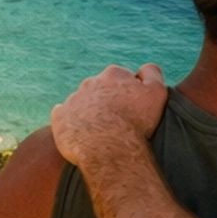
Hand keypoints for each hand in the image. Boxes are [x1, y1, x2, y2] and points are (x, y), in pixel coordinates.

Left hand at [51, 63, 168, 166]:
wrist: (109, 149)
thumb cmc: (135, 122)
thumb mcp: (156, 93)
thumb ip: (152, 74)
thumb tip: (144, 68)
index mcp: (113, 74)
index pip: (121, 78)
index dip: (128, 93)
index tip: (132, 108)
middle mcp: (90, 82)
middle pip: (100, 89)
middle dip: (107, 100)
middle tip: (117, 121)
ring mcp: (73, 99)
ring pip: (82, 102)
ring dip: (89, 112)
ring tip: (100, 131)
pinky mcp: (59, 117)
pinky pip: (63, 115)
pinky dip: (70, 121)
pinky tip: (80, 132)